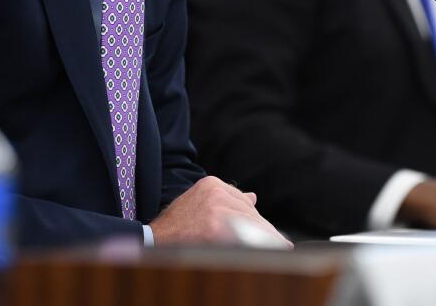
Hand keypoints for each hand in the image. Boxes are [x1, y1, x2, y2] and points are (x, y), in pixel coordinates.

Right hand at [149, 176, 291, 247]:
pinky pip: (247, 236)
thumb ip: (227, 200)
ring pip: (253, 224)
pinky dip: (263, 245)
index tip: (273, 235)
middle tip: (283, 245)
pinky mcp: (216, 227)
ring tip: (282, 250)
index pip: (244, 203)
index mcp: (212, 184)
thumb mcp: (200, 203)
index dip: (258, 222)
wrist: (152, 241)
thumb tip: (253, 197)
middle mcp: (216, 192)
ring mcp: (216, 208)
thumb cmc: (177, 227)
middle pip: (251, 213)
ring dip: (267, 240)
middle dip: (265, 232)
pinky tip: (277, 251)